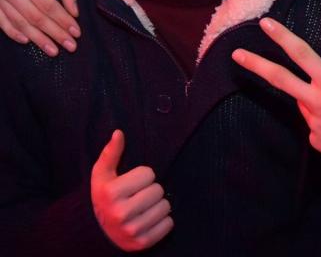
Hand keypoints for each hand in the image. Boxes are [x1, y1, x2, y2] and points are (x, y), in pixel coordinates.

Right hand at [0, 0, 79, 55]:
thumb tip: (74, 14)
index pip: (47, 5)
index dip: (63, 20)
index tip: (77, 32)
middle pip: (34, 17)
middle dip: (53, 33)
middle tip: (71, 46)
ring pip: (19, 22)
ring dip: (37, 39)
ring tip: (54, 51)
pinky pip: (2, 21)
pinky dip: (14, 33)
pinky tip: (28, 42)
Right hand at [91, 130, 172, 251]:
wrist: (96, 231)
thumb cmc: (103, 196)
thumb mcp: (101, 175)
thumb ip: (111, 153)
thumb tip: (119, 132)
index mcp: (112, 193)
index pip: (148, 173)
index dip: (143, 176)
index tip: (133, 182)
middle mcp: (121, 214)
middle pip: (158, 190)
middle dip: (151, 190)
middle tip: (139, 195)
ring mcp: (132, 231)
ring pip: (165, 207)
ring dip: (158, 205)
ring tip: (144, 207)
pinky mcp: (142, 243)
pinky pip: (168, 224)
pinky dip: (163, 221)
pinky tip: (149, 219)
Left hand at [232, 18, 320, 173]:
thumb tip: (317, 84)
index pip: (301, 53)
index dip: (282, 36)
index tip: (265, 24)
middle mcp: (317, 101)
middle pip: (280, 79)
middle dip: (256, 65)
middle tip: (237, 54)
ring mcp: (314, 124)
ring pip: (304, 105)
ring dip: (316, 102)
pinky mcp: (315, 142)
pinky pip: (313, 125)